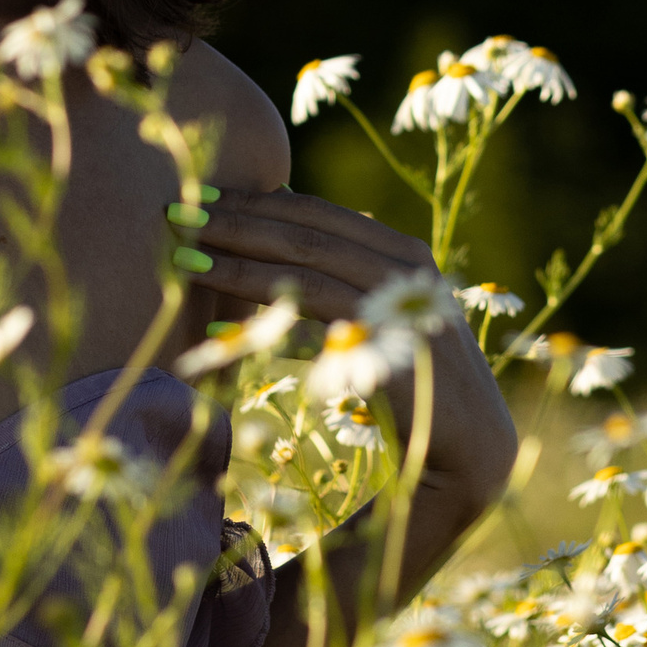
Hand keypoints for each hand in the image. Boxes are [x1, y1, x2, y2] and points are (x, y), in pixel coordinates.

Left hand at [186, 188, 518, 531]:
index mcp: (399, 249)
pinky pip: (316, 318)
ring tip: (183, 256)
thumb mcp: (376, 316)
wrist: (470, 447)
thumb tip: (276, 226)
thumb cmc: (411, 380)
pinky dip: (263, 312)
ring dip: (237, 258)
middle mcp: (405, 264)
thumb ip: (337, 275)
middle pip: (304, 229)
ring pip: (305, 264)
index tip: (199, 199)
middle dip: (236, 220)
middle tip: (176, 215)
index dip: (254, 201)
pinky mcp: (392, 342)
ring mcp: (401, 299)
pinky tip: (216, 323)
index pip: (314, 211)